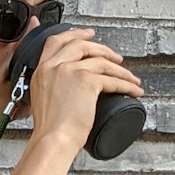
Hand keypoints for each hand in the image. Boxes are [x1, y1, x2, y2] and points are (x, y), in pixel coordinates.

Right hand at [28, 27, 143, 156]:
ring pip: (101, 61)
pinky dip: (126, 84)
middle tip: (114, 54)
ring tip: (129, 77)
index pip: (56, 42)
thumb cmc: (49, 130)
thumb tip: (66, 89)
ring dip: (120, 69)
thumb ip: (51, 88)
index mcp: (42, 70)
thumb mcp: (42, 101)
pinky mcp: (87, 81)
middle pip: (81, 45)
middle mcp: (55, 66)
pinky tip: (133, 90)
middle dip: (101, 47)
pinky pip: (112, 79)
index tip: (86, 34)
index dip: (73, 34)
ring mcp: (71, 71)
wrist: (52, 140)